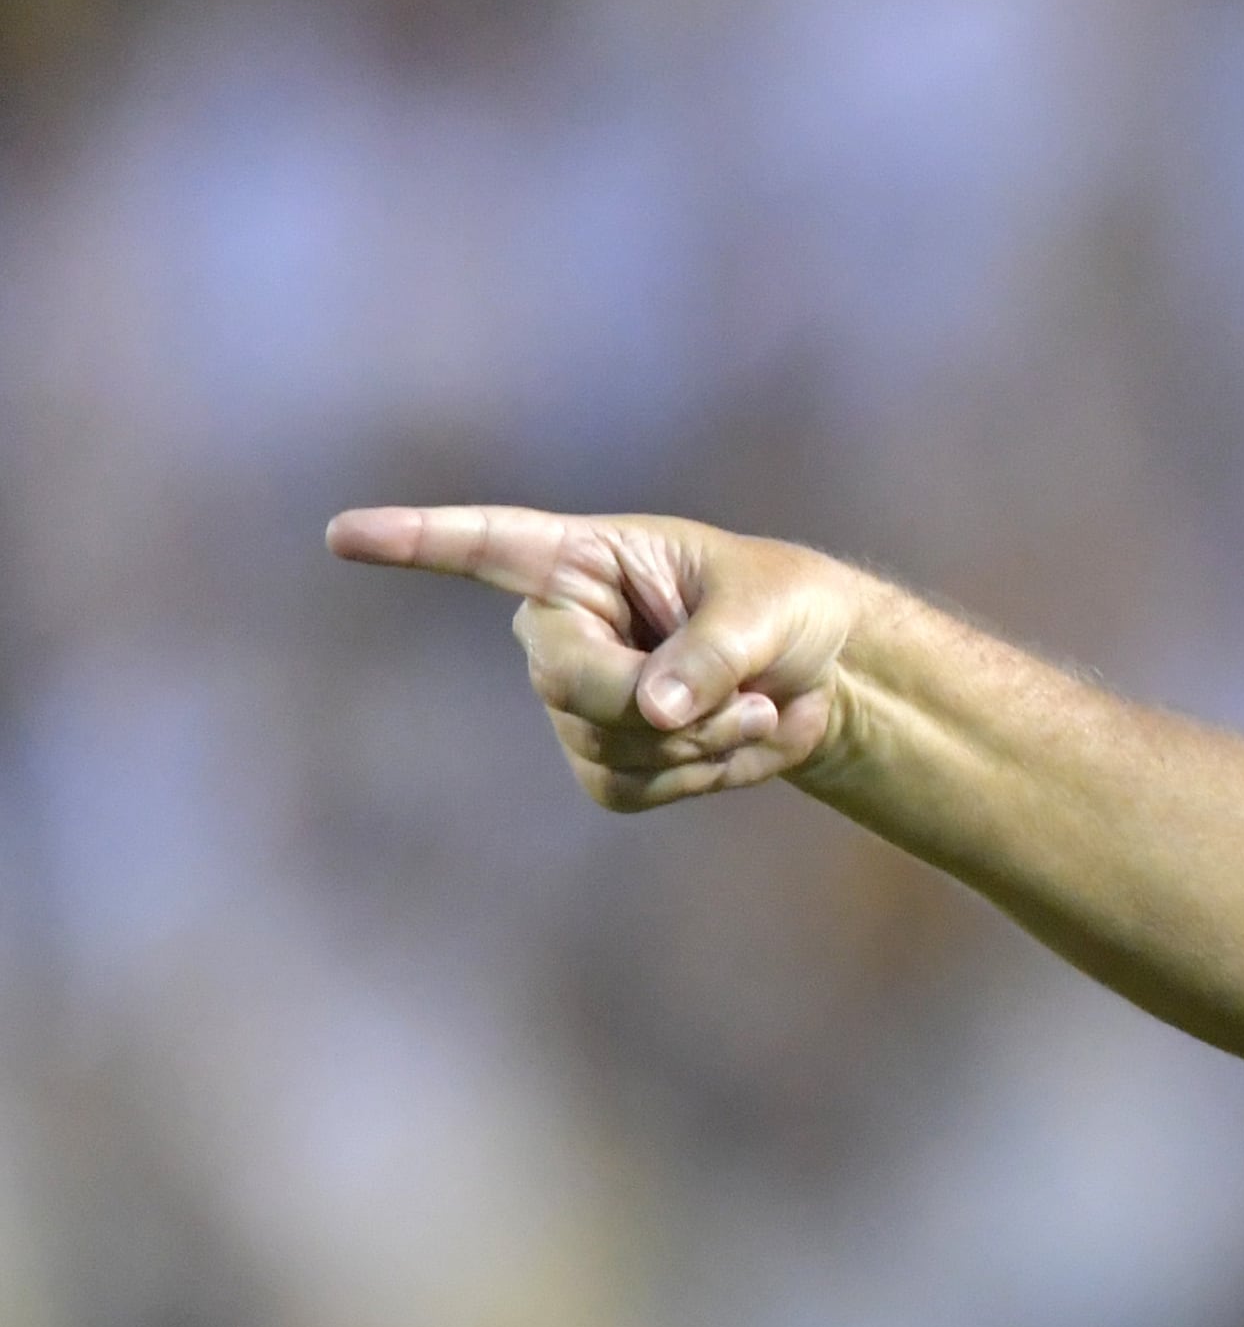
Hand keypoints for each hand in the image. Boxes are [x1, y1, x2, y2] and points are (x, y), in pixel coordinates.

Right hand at [324, 506, 870, 808]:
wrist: (820, 674)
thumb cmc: (785, 608)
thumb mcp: (767, 610)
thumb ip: (713, 653)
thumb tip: (650, 709)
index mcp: (586, 561)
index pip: (487, 547)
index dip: (417, 542)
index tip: (341, 535)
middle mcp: (561, 631)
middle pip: (571, 685)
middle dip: (667, 705)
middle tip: (749, 692)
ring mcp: (573, 705)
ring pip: (610, 748)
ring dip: (704, 742)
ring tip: (754, 705)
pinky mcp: (602, 766)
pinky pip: (633, 791)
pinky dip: (703, 777)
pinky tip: (734, 742)